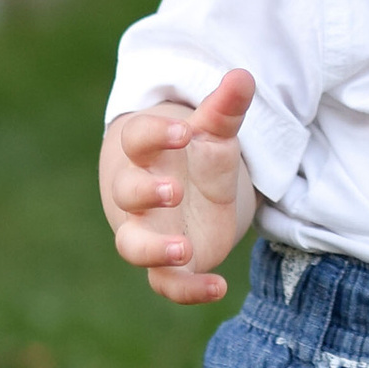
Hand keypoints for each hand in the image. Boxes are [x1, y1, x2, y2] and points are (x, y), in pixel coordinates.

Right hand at [99, 69, 258, 302]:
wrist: (186, 194)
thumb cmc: (193, 157)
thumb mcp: (214, 134)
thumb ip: (225, 110)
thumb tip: (243, 76)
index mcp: (146, 153)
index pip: (136, 139)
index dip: (155, 136)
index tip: (185, 134)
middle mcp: (137, 195)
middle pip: (124, 192)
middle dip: (144, 192)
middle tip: (172, 191)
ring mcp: (147, 230)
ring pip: (130, 245)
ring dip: (152, 249)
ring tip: (184, 249)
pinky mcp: (165, 264)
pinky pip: (165, 283)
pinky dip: (189, 290)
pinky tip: (220, 288)